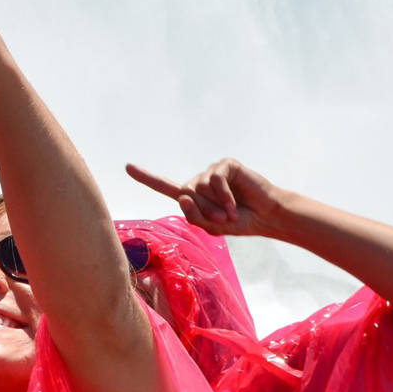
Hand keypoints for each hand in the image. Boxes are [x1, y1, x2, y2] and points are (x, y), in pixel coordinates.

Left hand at [126, 158, 294, 237]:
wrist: (265, 216)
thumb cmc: (238, 222)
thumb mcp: (212, 226)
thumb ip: (194, 215)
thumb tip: (183, 195)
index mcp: (193, 196)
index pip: (165, 186)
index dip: (146, 177)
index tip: (127, 166)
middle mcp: (200, 181)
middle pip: (186, 193)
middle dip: (204, 210)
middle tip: (222, 219)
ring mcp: (212, 172)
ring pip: (200, 187)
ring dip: (216, 205)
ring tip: (230, 212)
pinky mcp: (226, 165)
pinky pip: (216, 180)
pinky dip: (224, 196)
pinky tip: (235, 204)